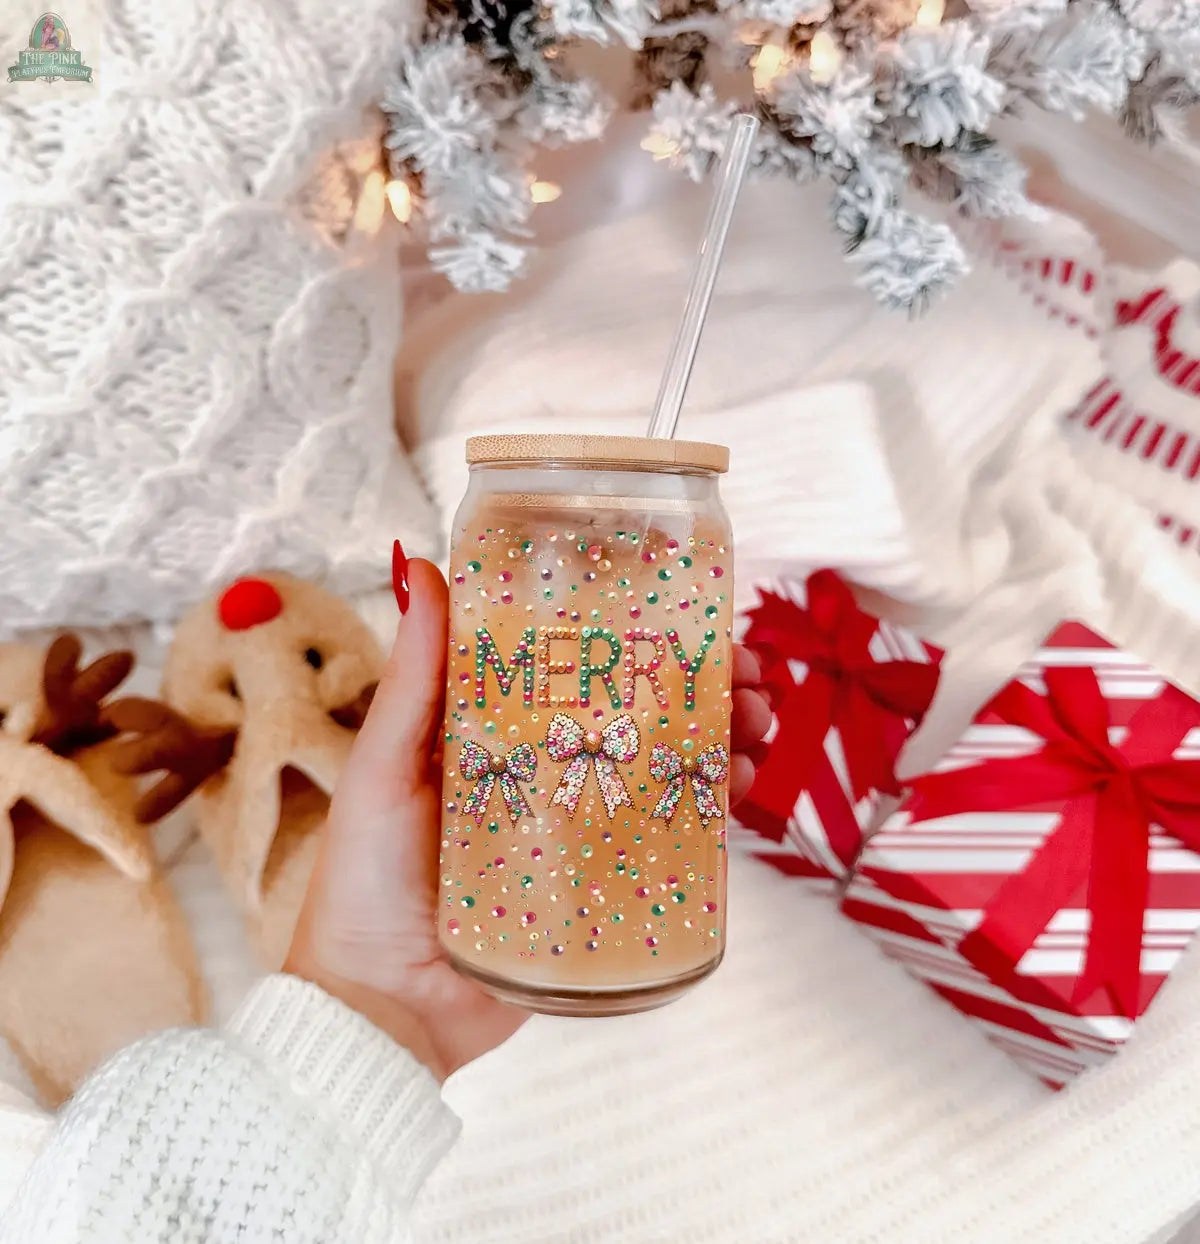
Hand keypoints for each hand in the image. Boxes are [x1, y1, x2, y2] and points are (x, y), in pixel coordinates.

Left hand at [286, 559, 771, 1080]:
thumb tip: (420, 566)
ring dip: (721, 737)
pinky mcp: (602, 889)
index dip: (634, 637)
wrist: (382, 1010)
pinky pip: (667, 843)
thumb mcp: (386, 767)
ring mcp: (581, 832)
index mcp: (498, 735)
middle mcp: (548, 775)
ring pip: (666, 770)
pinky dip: (711, 811)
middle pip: (637, 714)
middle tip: (748, 667)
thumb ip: (414, 679)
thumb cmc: (363, 882)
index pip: (578, 669)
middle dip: (701, 684)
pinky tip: (740, 786)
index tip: (684, 610)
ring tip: (758, 718)